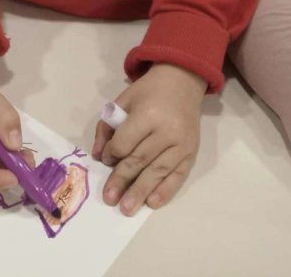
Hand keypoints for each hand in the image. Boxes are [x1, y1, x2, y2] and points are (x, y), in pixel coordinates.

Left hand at [92, 63, 206, 214]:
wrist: (181, 81)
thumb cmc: (148, 91)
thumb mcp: (123, 100)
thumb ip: (108, 127)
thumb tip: (99, 156)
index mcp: (147, 114)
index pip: (125, 143)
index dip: (112, 154)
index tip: (105, 161)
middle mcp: (166, 131)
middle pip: (139, 160)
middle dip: (122, 181)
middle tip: (109, 199)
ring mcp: (181, 143)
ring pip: (157, 171)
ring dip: (140, 191)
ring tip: (126, 208)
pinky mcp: (191, 151)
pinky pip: (178, 175)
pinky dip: (165, 190)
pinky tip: (152, 203)